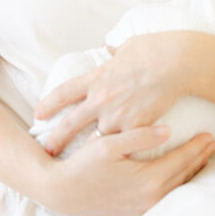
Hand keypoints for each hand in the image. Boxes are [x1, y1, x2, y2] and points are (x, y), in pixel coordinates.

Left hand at [35, 31, 201, 155]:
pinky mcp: (136, 128)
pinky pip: (125, 147)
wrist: (176, 62)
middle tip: (47, 150)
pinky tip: (114, 170)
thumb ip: (115, 53)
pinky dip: (120, 156)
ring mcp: (118, 115)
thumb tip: (109, 48)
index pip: (65, 92)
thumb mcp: (128, 46)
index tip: (38, 113)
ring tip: (79, 168)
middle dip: (57, 137)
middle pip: (71, 122)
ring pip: (96, 141)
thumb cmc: (155, 48)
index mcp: (97, 77)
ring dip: (88, 153)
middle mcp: (102, 98)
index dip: (49, 103)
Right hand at [45, 125, 214, 215]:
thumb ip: (139, 135)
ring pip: (179, 189)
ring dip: (193, 172)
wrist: (65, 193)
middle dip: (200, 157)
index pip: (182, 160)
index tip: (210, 134)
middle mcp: (152, 199)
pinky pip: (169, 199)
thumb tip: (168, 130)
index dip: (197, 146)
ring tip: (204, 156)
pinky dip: (180, 185)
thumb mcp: (109, 144)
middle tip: (213, 142)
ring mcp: (146, 211)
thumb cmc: (84, 164)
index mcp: (148, 180)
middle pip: (185, 175)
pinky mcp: (139, 215)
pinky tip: (184, 176)